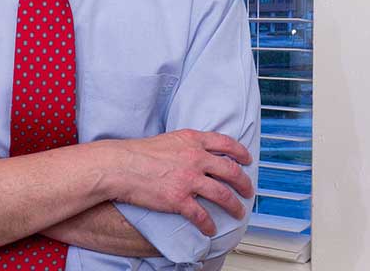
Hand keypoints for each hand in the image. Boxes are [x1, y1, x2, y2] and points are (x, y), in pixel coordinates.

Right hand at [102, 129, 254, 235]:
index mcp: (193, 141)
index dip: (240, 153)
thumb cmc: (138, 153)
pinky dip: (208, 224)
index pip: (226, 144)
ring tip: (239, 212)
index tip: (247, 160)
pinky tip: (210, 229)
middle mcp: (195, 159)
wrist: (120, 166)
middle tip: (248, 190)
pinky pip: (201, 215)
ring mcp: (189, 180)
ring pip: (222, 195)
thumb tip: (198, 152)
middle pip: (231, 171)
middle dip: (244, 183)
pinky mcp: (179, 199)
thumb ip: (187, 145)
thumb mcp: (169, 140)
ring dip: (234, 206)